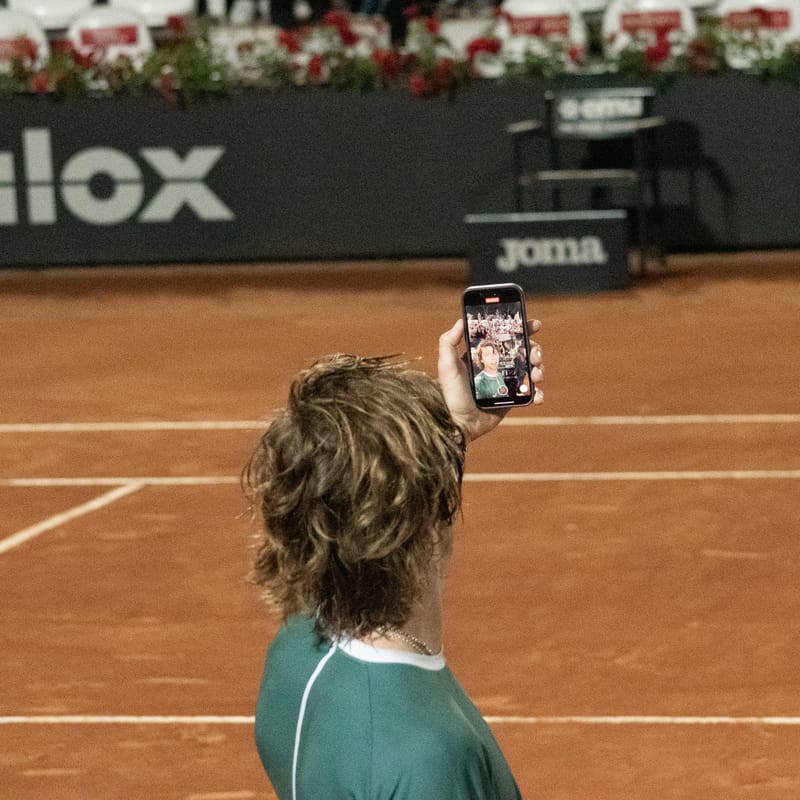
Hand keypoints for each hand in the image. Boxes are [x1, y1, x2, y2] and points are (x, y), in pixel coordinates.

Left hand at [438, 318, 542, 442]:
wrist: (457, 425)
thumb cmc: (449, 395)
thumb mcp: (446, 366)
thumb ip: (448, 342)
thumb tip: (461, 320)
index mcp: (483, 355)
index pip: (505, 336)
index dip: (521, 328)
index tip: (534, 324)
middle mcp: (497, 366)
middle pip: (524, 351)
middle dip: (535, 349)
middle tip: (534, 355)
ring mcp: (506, 383)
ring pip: (531, 370)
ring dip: (539, 369)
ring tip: (536, 375)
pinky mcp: (512, 400)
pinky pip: (531, 394)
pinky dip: (538, 393)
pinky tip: (537, 395)